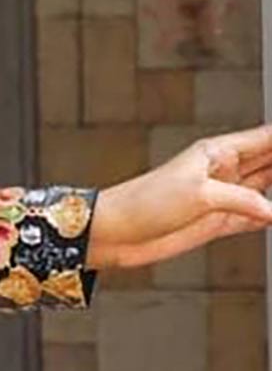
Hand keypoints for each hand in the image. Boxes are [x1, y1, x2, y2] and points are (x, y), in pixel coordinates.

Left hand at [90, 127, 271, 270]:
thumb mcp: (198, 195)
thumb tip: (270, 209)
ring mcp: (224, 196)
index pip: (268, 138)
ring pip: (268, 186)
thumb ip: (240, 199)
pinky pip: (254, 216)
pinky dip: (270, 215)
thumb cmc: (144, 202)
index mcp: (219, 151)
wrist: (115, 233)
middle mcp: (225, 170)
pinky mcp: (218, 222)